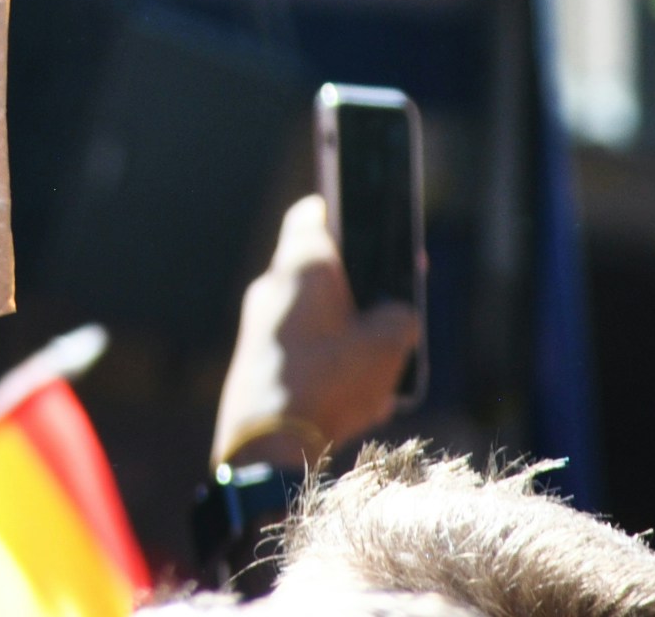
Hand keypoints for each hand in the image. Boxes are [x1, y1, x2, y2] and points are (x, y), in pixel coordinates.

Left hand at [212, 195, 418, 467]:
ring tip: (382, 366)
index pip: (314, 215)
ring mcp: (257, 324)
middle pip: (319, 271)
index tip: (367, 221)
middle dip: (357, 288)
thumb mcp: (389, 344)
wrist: (268, 444)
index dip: (342, 211)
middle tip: (391, 304)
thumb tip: (395, 314)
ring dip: (346, 333)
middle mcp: (271, 286)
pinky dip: (328, 366)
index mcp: (301, 265)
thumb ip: (400, 316)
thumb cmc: (330, 380)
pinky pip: (300, 353)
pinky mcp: (254, 362)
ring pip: (313, 317)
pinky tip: (358, 400)